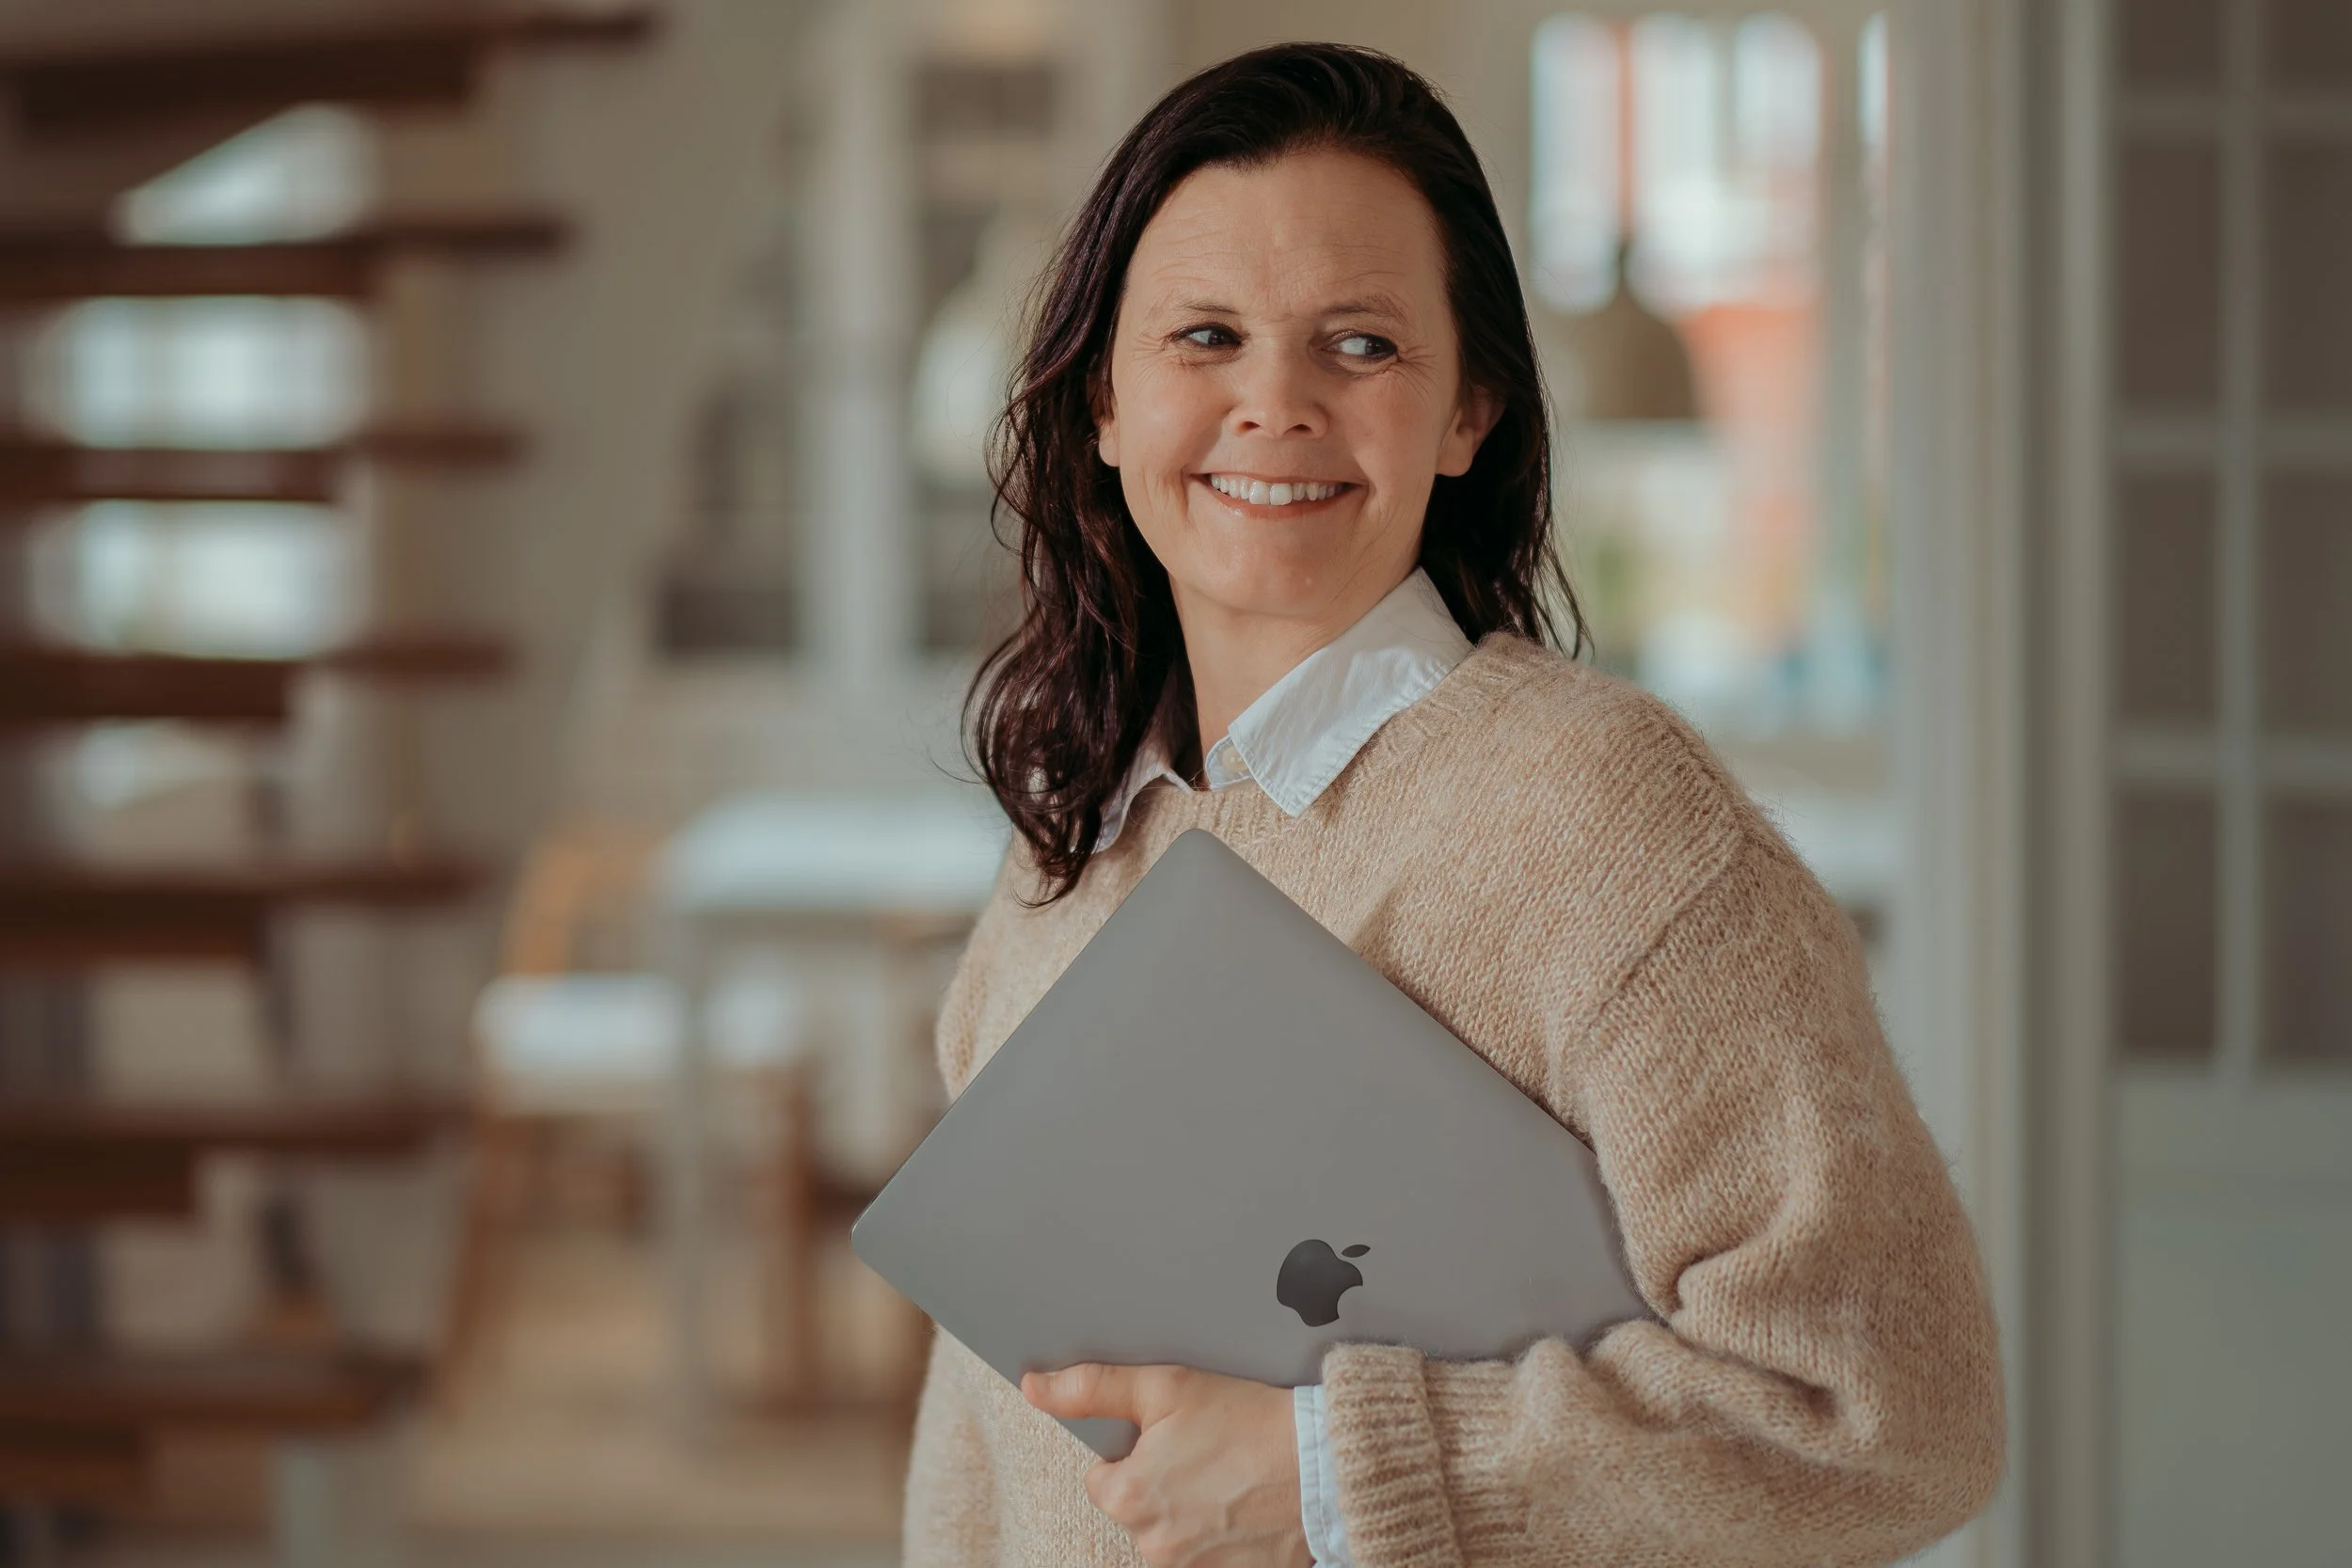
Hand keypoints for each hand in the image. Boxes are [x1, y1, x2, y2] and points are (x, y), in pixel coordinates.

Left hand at [1022, 1363, 1312, 1567]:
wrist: (1324, 1467)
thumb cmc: (1248, 1422)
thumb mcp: (1166, 1386)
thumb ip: (1093, 1387)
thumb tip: (1034, 1388)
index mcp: (1127, 1497)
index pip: (1103, 1478)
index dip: (1135, 1451)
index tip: (1173, 1436)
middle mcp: (1151, 1544)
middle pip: (1139, 1508)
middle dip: (1164, 1483)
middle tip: (1208, 1453)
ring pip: (1172, 1533)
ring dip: (1193, 1511)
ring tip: (1232, 1478)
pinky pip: (1207, 1556)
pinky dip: (1221, 1535)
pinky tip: (1246, 1507)